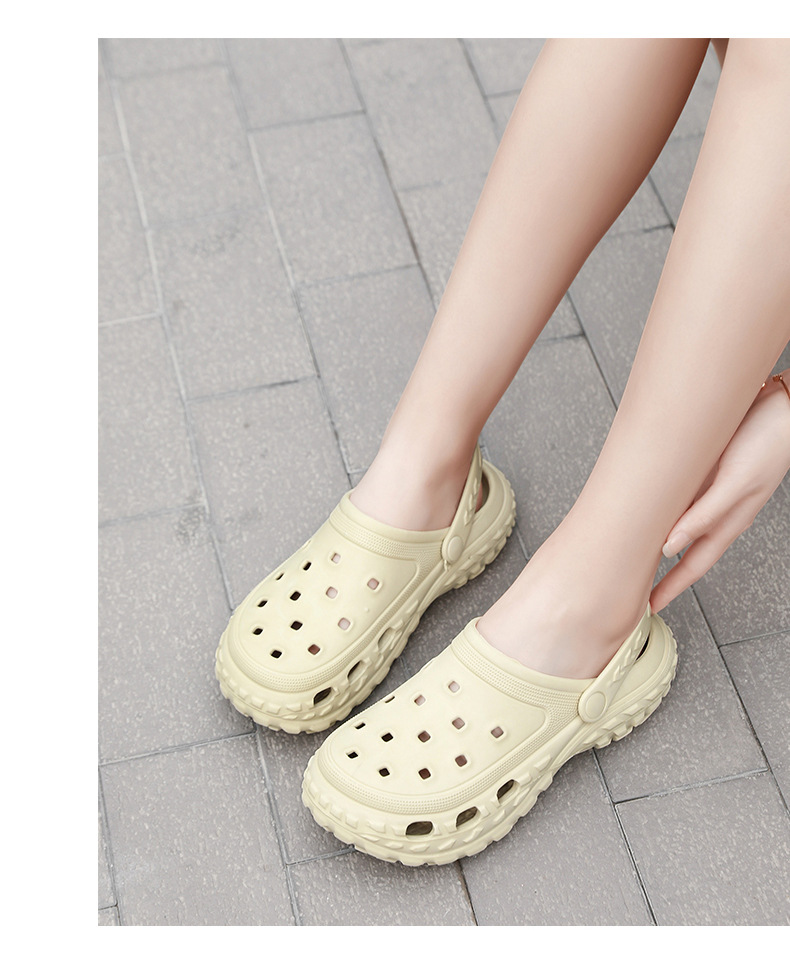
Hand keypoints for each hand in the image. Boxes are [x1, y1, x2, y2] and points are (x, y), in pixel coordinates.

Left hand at [650, 372, 789, 612]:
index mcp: (728, 522)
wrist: (786, 405)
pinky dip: (664, 508)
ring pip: (682, 523)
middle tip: (634, 584)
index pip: (693, 566)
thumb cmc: (768, 441)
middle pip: (685, 550)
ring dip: (659, 539)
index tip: (649, 607)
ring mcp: (715, 491)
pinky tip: (650, 504)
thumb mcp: (733, 483)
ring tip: (634, 551)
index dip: (671, 587)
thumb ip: (704, 515)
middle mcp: (720, 511)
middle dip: (661, 572)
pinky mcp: (710, 470)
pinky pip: (682, 497)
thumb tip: (671, 547)